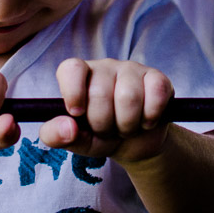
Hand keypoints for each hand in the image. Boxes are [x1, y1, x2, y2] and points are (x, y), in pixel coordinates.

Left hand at [39, 58, 172, 162]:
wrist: (135, 145)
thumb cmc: (100, 135)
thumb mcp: (75, 140)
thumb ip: (56, 135)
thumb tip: (67, 127)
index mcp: (79, 76)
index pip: (71, 69)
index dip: (73, 92)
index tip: (77, 113)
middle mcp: (105, 67)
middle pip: (100, 93)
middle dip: (103, 124)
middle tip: (107, 129)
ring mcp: (132, 69)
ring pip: (128, 97)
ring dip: (127, 125)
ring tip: (125, 127)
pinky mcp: (157, 78)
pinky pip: (156, 93)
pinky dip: (150, 117)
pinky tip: (146, 121)